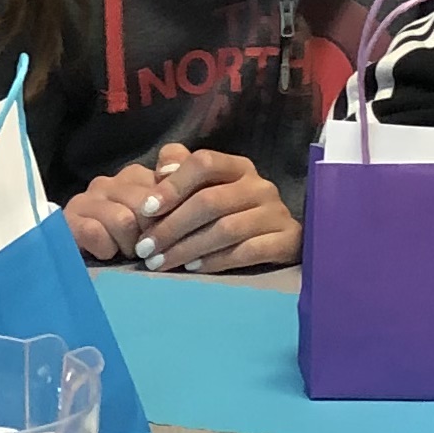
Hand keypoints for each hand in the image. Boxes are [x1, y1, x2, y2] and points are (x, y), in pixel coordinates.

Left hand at [64, 147, 297, 273]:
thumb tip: (162, 171)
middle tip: (145, 249)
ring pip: (226, 229)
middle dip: (172, 227)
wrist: (278, 240)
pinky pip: (247, 252)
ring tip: (161, 263)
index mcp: (238, 167)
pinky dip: (216, 261)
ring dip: (187, 248)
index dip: (173, 185)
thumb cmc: (229, 213)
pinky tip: (193, 269)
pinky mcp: (288, 241)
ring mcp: (277, 213)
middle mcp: (260, 186)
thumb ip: (179, 171)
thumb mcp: (205, 187)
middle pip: (210, 201)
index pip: (204, 163)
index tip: (145, 211)